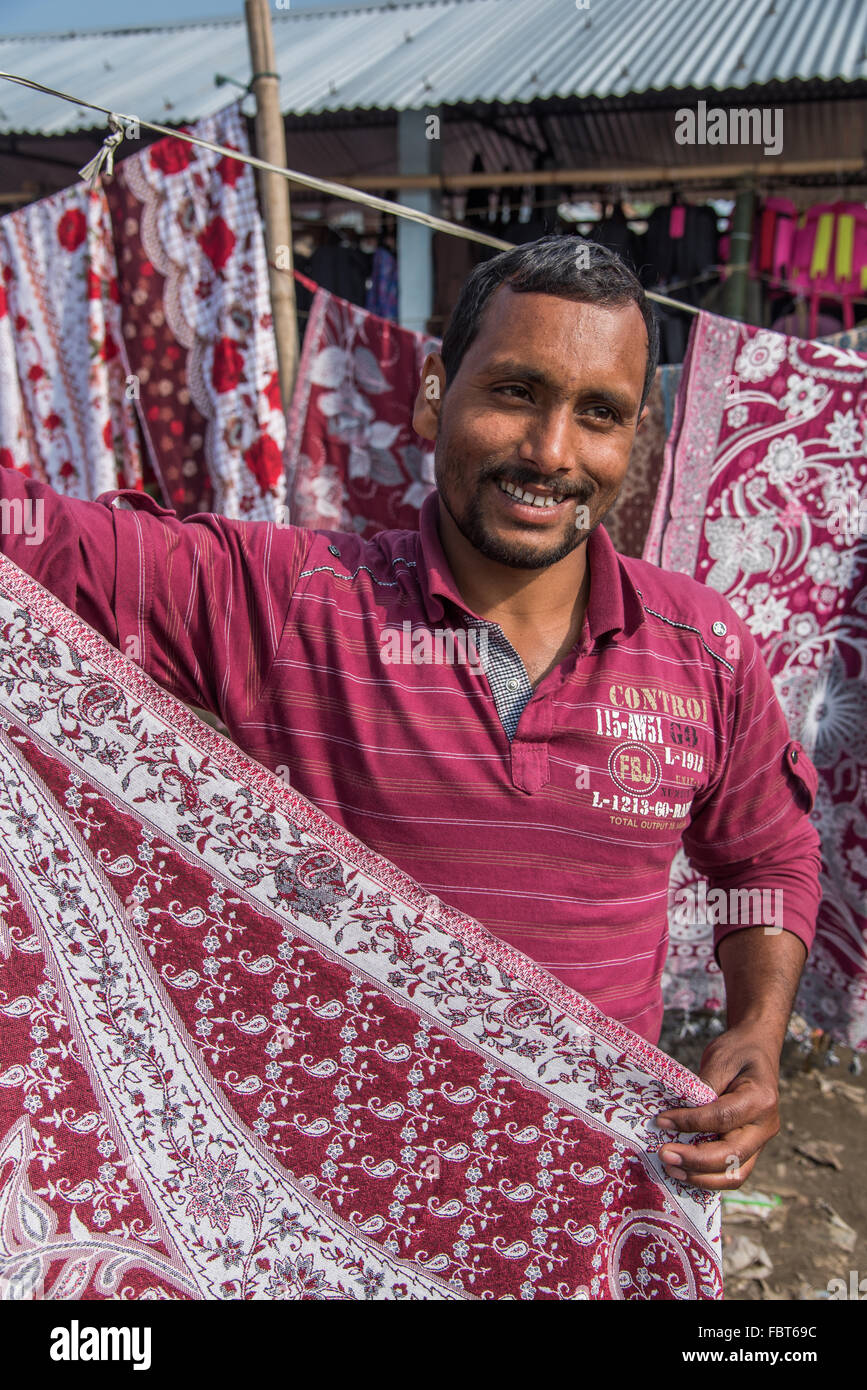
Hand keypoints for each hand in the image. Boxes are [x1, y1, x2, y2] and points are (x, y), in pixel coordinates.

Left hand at [654, 1022, 781, 1189]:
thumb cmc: (738, 1052)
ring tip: (671, 1169)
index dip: (690, 1123)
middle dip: (695, 1160)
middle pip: (731, 1156)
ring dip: (701, 1178)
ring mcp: (760, 1142)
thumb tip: (676, 1115)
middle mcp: (765, 1127)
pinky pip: (731, 1172)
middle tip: (664, 1155)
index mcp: (761, 1100)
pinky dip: (708, 1178)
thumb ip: (702, 1088)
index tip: (662, 1121)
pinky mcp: (750, 1150)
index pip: (722, 1118)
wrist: (758, 1050)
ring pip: (734, 1174)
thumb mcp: (719, 1060)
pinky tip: (684, 1173)